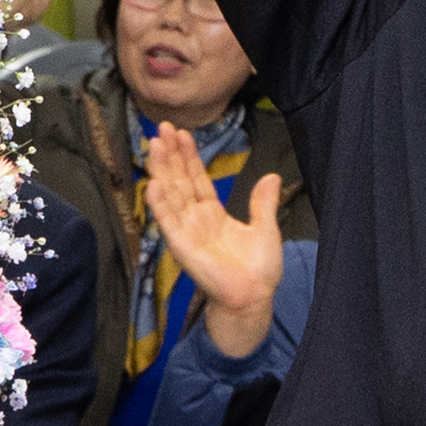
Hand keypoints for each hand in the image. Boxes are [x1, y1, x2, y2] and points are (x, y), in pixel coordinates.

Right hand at [143, 120, 284, 354]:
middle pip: (179, 181)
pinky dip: (161, 205)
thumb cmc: (259, 269)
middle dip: (170, 155)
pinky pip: (169, 223)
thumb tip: (272, 176)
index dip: (188, 157)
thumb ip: (263, 203)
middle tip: (162, 128)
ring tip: (153, 145)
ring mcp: (186, 233)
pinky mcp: (183, 248)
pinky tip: (153, 184)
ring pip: (171, 196)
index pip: (196, 179)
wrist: (255, 297)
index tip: (181, 133)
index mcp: (212, 214)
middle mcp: (195, 220)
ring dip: (161, 171)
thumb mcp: (266, 229)